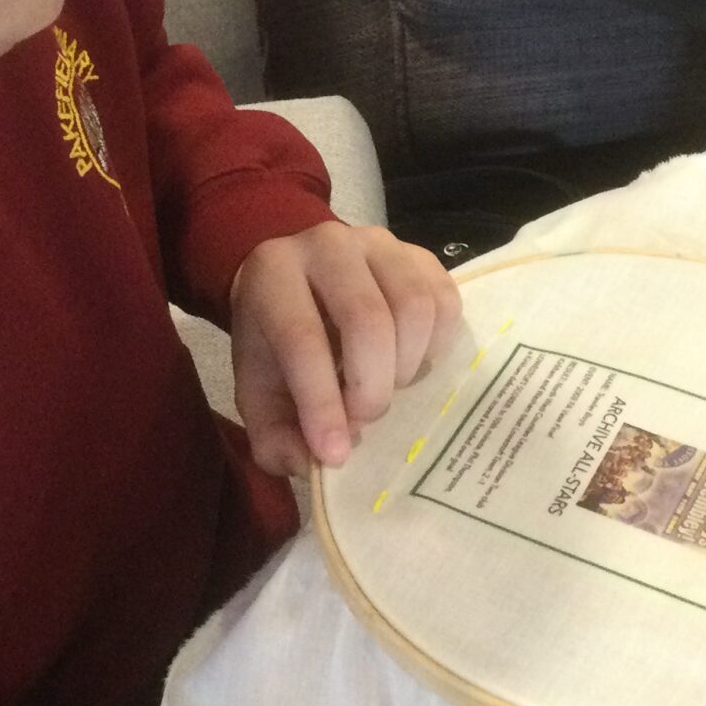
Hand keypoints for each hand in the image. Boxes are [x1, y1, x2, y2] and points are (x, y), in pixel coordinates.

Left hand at [227, 223, 461, 476]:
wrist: (301, 286)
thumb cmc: (276, 343)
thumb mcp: (260, 392)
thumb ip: (274, 434)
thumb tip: (310, 462)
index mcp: (273, 276)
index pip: (302, 338)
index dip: (322, 402)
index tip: (336, 453)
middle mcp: (326, 245)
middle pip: (367, 320)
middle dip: (372, 387)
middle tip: (365, 419)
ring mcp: (378, 243)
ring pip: (414, 308)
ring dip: (406, 366)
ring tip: (387, 386)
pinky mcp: (418, 254)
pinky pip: (446, 300)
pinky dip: (436, 345)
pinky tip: (411, 362)